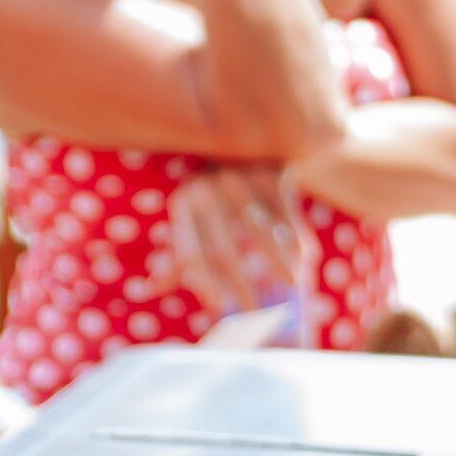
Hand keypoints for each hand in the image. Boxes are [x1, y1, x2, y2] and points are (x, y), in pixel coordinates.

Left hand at [164, 165, 308, 320]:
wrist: (246, 141)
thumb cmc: (215, 194)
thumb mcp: (191, 218)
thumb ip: (176, 253)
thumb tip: (150, 288)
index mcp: (183, 204)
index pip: (190, 254)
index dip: (203, 285)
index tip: (220, 311)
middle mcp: (206, 188)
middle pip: (223, 251)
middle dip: (241, 288)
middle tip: (256, 314)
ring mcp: (239, 176)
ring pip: (260, 233)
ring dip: (278, 265)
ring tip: (291, 287)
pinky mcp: (269, 168)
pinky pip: (285, 213)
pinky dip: (296, 239)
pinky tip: (305, 259)